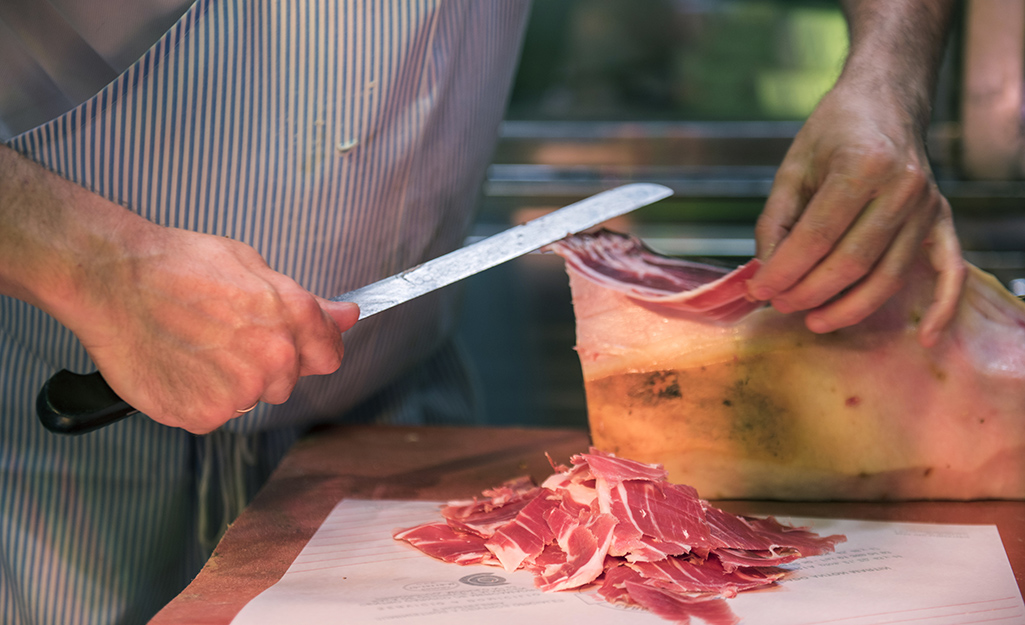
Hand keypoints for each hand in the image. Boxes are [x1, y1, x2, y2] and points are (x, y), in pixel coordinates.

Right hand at [56, 213, 358, 433]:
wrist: (112, 279)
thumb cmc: (177, 265)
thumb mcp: (252, 266)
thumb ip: (306, 302)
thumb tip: (348, 316)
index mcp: (292, 318)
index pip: (329, 355)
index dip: (310, 350)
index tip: (292, 346)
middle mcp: (273, 358)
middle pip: (286, 381)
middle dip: (263, 365)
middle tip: (220, 336)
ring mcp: (238, 392)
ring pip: (247, 399)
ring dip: (227, 383)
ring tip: (192, 347)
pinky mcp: (203, 415)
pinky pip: (212, 415)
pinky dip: (195, 398)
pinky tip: (175, 366)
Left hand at [746, 78, 964, 346]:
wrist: (887, 101)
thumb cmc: (835, 131)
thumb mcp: (793, 167)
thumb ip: (775, 220)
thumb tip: (766, 271)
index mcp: (861, 166)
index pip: (817, 237)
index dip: (784, 270)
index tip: (758, 289)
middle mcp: (902, 188)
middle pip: (851, 262)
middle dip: (808, 292)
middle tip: (779, 304)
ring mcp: (928, 206)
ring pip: (887, 276)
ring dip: (848, 308)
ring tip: (813, 319)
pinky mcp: (942, 220)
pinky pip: (949, 271)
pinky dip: (942, 308)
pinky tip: (926, 337)